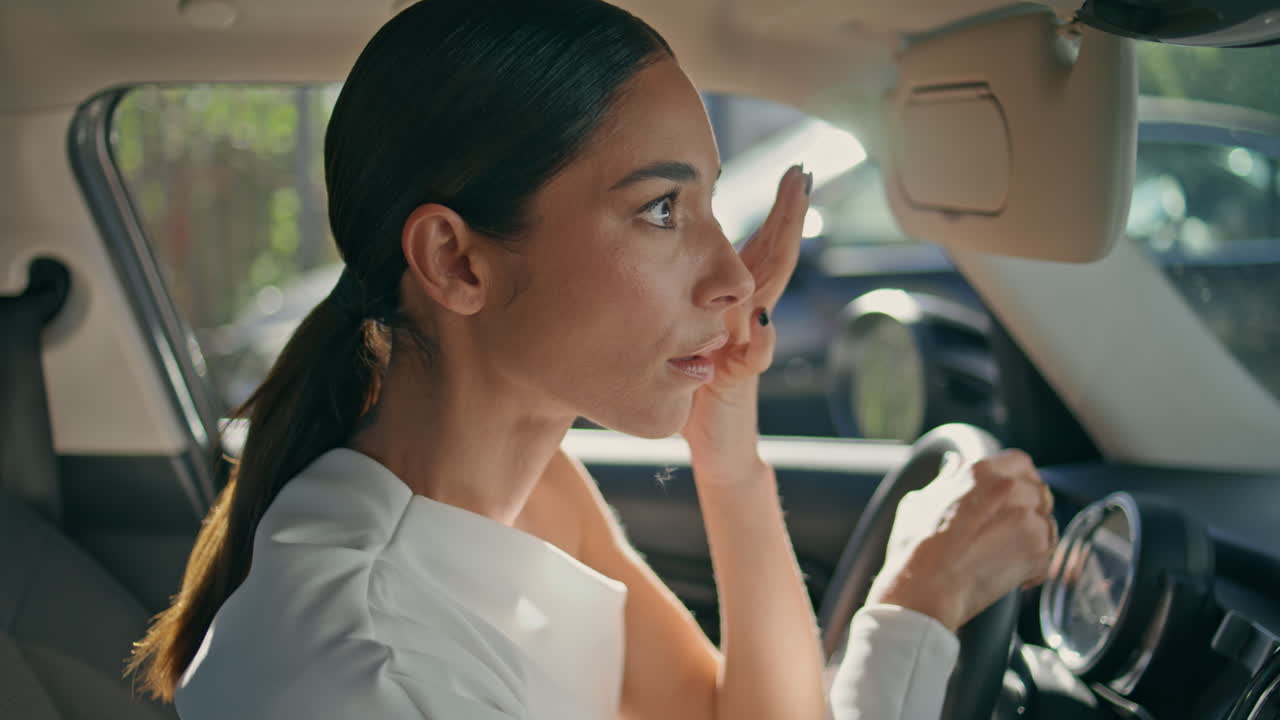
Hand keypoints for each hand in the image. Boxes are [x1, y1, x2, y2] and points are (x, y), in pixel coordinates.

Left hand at [681, 165, 810, 478]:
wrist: (717, 445)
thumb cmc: (695, 388)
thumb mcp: (683, 334)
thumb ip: (682, 304)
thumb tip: (651, 256)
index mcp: (734, 303)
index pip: (760, 248)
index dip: (775, 212)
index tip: (792, 171)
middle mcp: (748, 317)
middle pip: (774, 257)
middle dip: (789, 215)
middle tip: (804, 174)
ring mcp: (748, 344)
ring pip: (770, 292)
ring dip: (783, 252)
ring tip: (796, 216)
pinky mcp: (739, 379)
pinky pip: (753, 356)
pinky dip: (759, 338)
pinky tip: (761, 318)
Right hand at [866, 450, 1057, 631]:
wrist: (925, 589)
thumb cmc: (915, 549)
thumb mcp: (919, 501)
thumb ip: (945, 481)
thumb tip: (953, 469)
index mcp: (981, 471)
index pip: (1019, 463)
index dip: (1018, 480)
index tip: (1012, 495)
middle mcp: (1009, 488)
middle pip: (1039, 492)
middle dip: (1029, 510)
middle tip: (1009, 531)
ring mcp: (1027, 519)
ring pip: (1047, 523)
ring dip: (1034, 539)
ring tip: (1008, 555)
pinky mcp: (1037, 550)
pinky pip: (1048, 555)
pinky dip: (1034, 567)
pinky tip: (1012, 575)